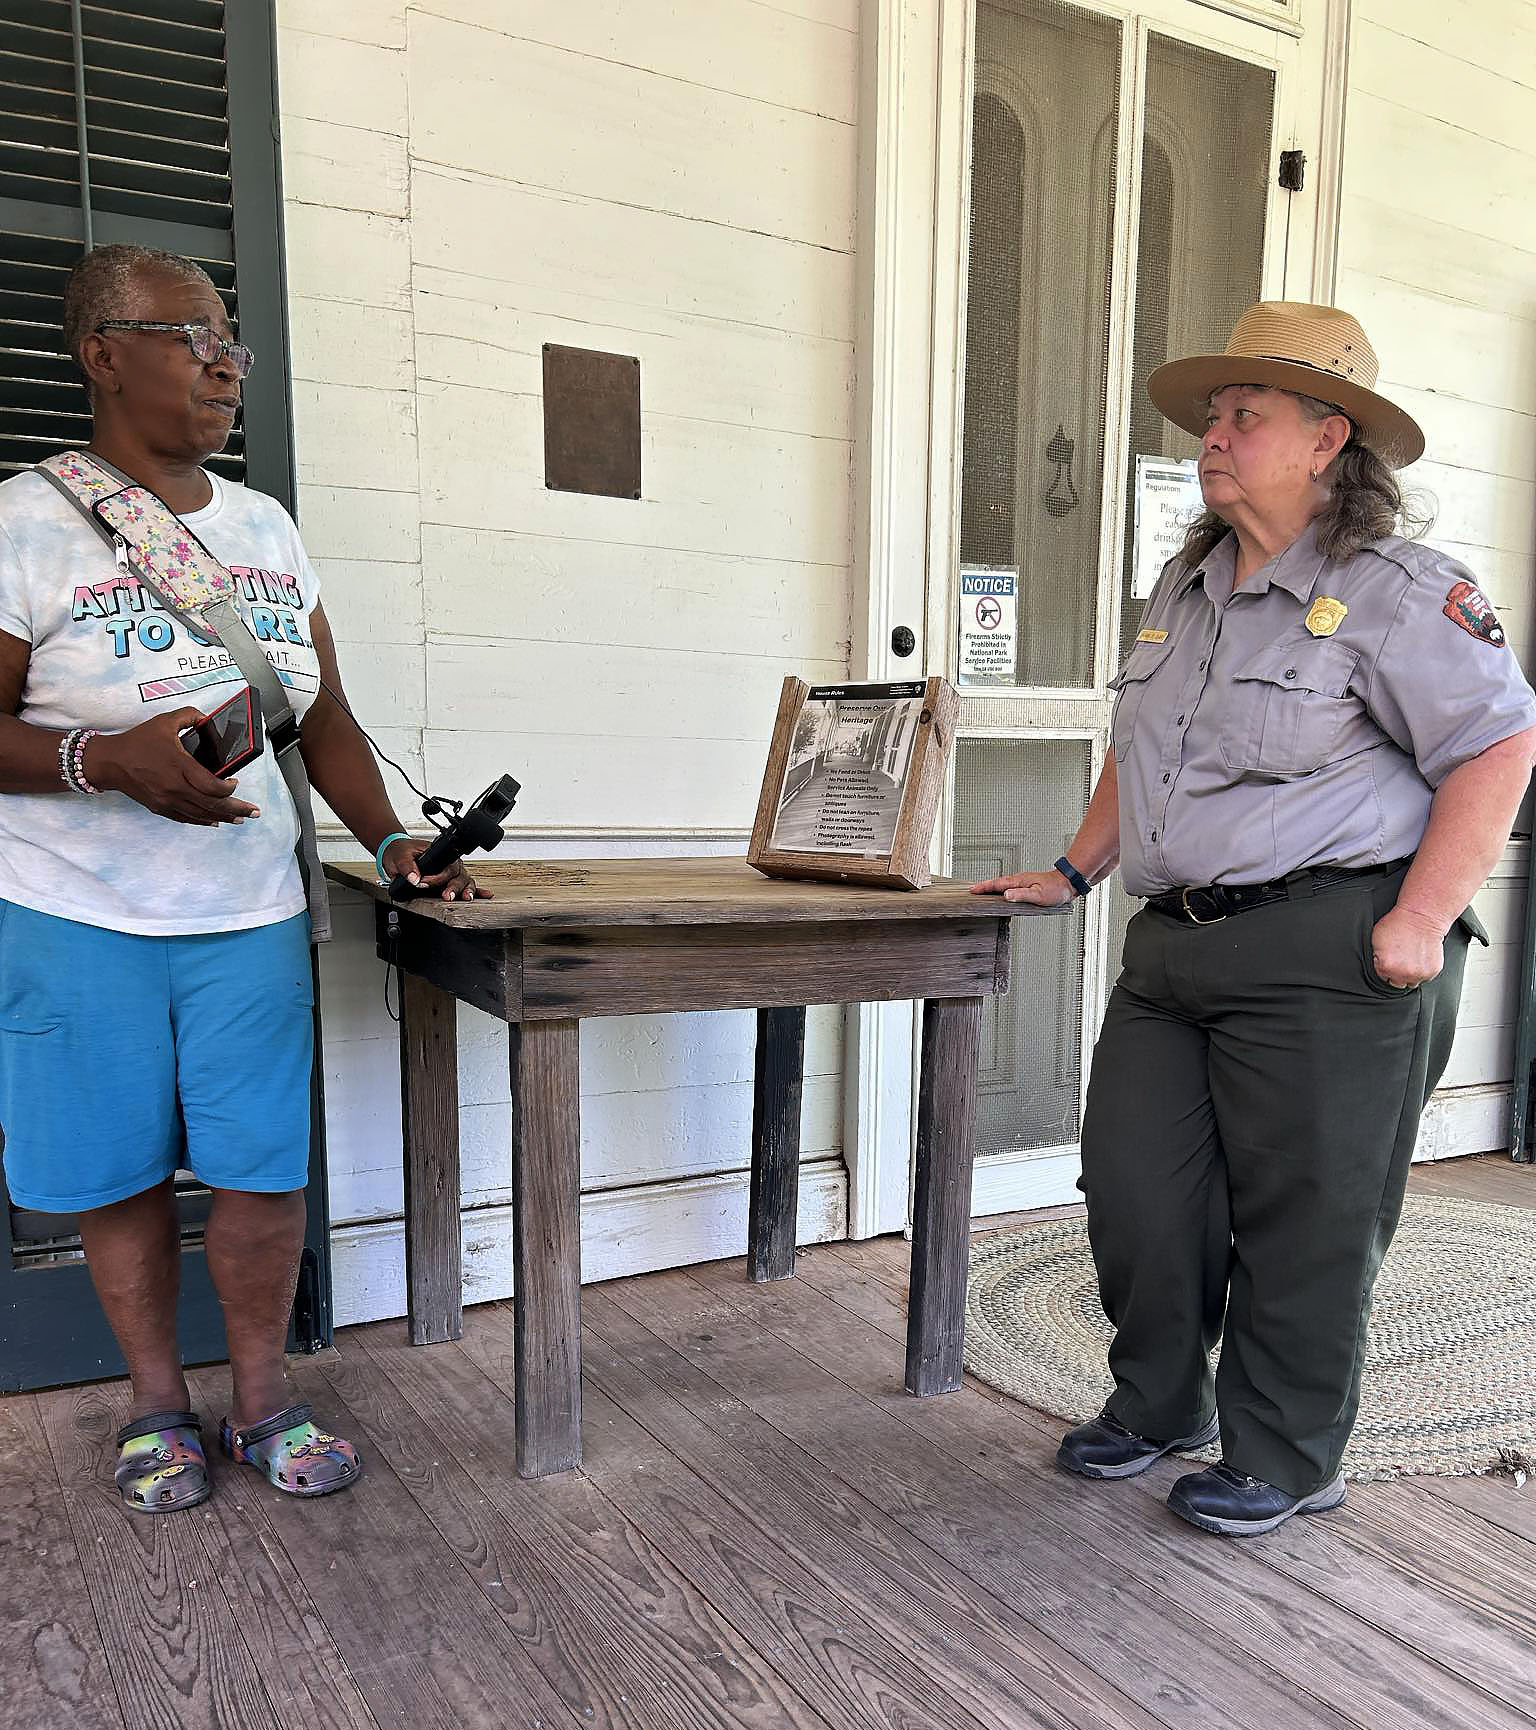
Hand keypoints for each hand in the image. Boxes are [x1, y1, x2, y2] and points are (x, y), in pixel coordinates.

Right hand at [86, 708, 259, 826]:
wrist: (108, 762)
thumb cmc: (137, 742)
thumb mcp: (164, 722)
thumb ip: (189, 717)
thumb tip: (206, 719)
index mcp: (179, 766)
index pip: (212, 786)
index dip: (229, 788)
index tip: (235, 781)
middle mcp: (174, 787)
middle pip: (212, 805)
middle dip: (237, 810)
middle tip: (253, 812)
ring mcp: (166, 800)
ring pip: (201, 815)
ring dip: (223, 818)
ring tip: (240, 819)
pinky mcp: (159, 807)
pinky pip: (186, 818)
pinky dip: (202, 821)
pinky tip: (214, 821)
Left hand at [380, 836, 492, 901]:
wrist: (399, 854)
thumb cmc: (402, 852)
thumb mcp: (400, 856)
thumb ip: (407, 867)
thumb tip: (414, 878)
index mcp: (439, 854)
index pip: (444, 868)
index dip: (436, 878)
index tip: (422, 884)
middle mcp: (449, 864)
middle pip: (459, 876)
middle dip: (454, 887)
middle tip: (446, 896)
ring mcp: (452, 874)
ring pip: (465, 882)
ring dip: (466, 891)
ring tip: (466, 899)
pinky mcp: (450, 883)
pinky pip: (466, 886)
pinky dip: (477, 891)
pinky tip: (485, 895)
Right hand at [970, 868, 1077, 907]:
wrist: (1068, 883)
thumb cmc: (1056, 889)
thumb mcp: (1038, 895)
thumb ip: (1021, 895)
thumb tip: (1006, 895)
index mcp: (1019, 881)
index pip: (997, 884)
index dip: (984, 887)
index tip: (972, 890)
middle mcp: (1019, 880)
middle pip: (997, 883)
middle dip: (984, 887)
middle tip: (972, 891)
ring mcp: (1022, 882)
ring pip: (1003, 884)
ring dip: (991, 888)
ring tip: (982, 893)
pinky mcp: (1027, 885)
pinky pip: (1009, 886)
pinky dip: (1001, 889)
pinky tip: (1001, 894)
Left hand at [1370, 905, 1444, 988]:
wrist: (1421, 918)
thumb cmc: (1398, 924)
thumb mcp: (1375, 939)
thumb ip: (1376, 957)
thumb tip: (1377, 965)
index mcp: (1386, 967)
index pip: (1382, 977)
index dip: (1385, 968)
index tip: (1389, 960)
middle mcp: (1402, 973)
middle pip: (1396, 983)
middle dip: (1397, 974)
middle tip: (1400, 960)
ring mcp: (1418, 974)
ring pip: (1411, 983)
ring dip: (1410, 974)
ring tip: (1410, 959)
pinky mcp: (1432, 972)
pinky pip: (1424, 978)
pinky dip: (1422, 970)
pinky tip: (1419, 958)